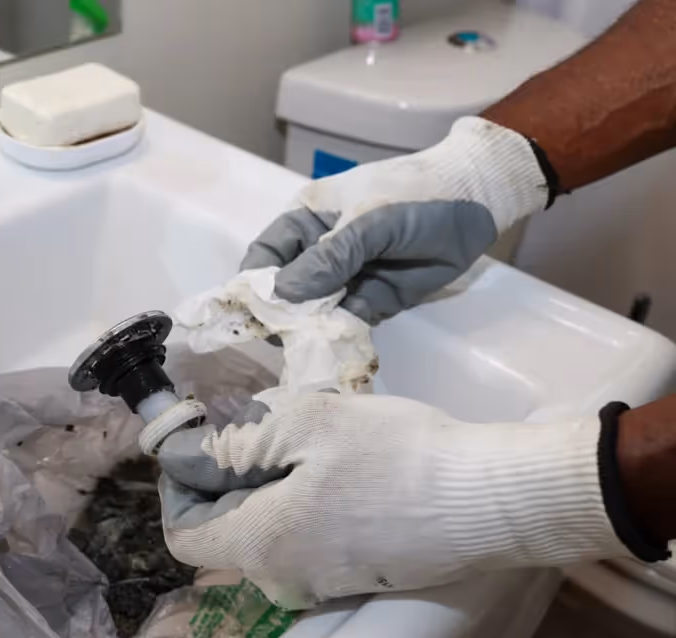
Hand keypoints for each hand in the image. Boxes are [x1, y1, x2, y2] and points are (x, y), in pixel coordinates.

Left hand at [158, 393, 626, 607]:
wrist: (490, 500)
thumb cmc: (396, 455)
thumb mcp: (306, 421)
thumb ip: (236, 442)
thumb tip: (192, 456)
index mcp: (259, 547)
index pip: (183, 535)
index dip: (182, 487)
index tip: (206, 443)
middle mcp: (282, 581)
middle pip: (226, 534)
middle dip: (232, 483)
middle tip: (268, 430)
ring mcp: (323, 585)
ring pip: (269, 535)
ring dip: (273, 491)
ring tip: (313, 447)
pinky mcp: (357, 578)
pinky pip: (307, 543)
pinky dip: (307, 507)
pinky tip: (344, 472)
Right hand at [243, 117, 547, 323]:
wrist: (477, 203)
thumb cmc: (414, 195)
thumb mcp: (369, 221)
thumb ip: (328, 258)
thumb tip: (283, 296)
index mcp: (305, 222)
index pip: (264, 257)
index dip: (254, 284)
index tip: (254, 313)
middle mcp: (316, 253)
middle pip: (283, 291)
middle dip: (280, 316)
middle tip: (284, 339)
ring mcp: (343, 280)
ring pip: (311, 313)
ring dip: (308, 332)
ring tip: (311, 347)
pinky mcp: (370, 302)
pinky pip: (344, 326)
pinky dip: (337, 339)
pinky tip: (336, 349)